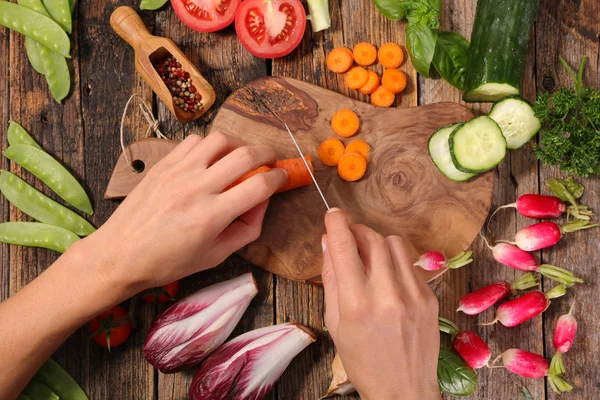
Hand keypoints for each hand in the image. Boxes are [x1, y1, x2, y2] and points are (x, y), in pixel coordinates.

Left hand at [78, 132, 285, 291]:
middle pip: (245, 155)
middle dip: (268, 153)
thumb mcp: (215, 256)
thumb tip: (262, 201)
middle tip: (272, 159)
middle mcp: (197, 188)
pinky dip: (210, 146)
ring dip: (239, 144)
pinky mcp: (164, 164)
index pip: (259, 186)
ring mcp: (178, 172)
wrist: (120, 254)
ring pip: (220, 139)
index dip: (279, 178)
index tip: (283, 177)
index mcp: (212, 216)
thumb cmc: (169, 262)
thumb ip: (246, 229)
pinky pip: (195, 141)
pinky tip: (211, 159)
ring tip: (241, 156)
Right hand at [322, 209, 440, 399]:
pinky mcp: (430, 297)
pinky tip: (388, 277)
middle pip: (372, 238)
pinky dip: (394, 261)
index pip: (344, 247)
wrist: (403, 389)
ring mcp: (413, 295)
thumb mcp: (335, 323)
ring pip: (394, 243)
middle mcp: (387, 295)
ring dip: (377, 242)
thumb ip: (331, 278)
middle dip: (356, 230)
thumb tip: (327, 242)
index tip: (332, 214)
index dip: (336, 223)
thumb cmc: (362, 360)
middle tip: (348, 237)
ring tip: (369, 257)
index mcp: (357, 305)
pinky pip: (409, 262)